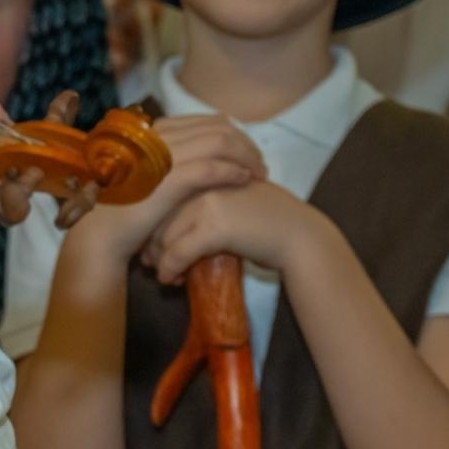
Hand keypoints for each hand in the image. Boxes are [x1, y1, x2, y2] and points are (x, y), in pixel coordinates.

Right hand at [69, 114, 266, 263]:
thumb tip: (196, 155)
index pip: (203, 121)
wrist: (100, 238)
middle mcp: (155, 138)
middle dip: (244, 144)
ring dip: (245, 156)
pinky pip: (212, 167)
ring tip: (258, 174)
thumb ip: (164, 162)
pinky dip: (233, 171)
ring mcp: (161, 156)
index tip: (244, 153)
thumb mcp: (142, 178)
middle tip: (259, 164)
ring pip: (220, 142)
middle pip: (216, 127)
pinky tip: (245, 181)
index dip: (230, 134)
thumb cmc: (120, 213)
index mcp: (149, 134)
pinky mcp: (168, 180)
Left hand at [141, 179, 332, 284]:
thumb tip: (160, 226)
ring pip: (163, 235)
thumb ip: (197, 201)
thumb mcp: (228, 199)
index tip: (150, 243)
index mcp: (204, 168)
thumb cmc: (264, 222)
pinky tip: (170, 280)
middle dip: (151, 242)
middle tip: (149, 262)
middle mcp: (202, 179)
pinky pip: (178, 252)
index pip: (162, 193)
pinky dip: (169, 270)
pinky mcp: (214, 226)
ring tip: (164, 274)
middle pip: (158, 214)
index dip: (151, 222)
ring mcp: (207, 201)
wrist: (299, 236)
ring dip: (158, 260)